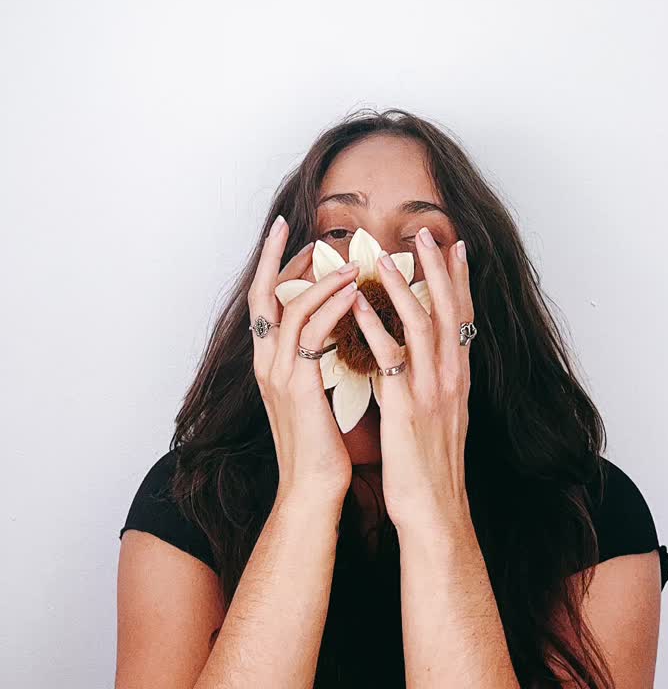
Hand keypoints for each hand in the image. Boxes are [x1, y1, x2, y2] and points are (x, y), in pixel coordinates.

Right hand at [249, 217, 358, 509]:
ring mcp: (278, 373)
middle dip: (274, 257)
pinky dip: (332, 306)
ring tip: (348, 262)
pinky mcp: (297, 386)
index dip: (278, 269)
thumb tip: (339, 329)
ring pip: (290, 307)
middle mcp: (266, 363)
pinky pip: (313, 334)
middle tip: (292, 227)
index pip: (265, 302)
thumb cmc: (323, 447)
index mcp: (269, 363)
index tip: (299, 242)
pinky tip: (355, 293)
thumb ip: (318, 359)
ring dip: (320, 280)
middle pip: (261, 294)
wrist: (313, 491)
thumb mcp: (316, 393)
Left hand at [350, 229, 473, 531]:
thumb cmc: (432, 469)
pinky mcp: (406, 407)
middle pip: (449, 310)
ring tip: (388, 258)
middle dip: (440, 269)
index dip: (461, 280)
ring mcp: (431, 391)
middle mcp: (451, 378)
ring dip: (405, 288)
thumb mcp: (443, 417)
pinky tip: (357, 309)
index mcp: (459, 379)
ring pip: (422, 326)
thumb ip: (437, 383)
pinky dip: (374, 330)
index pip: (464, 317)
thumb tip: (428, 358)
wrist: (435, 513)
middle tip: (431, 233)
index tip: (457, 246)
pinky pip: (390, 360)